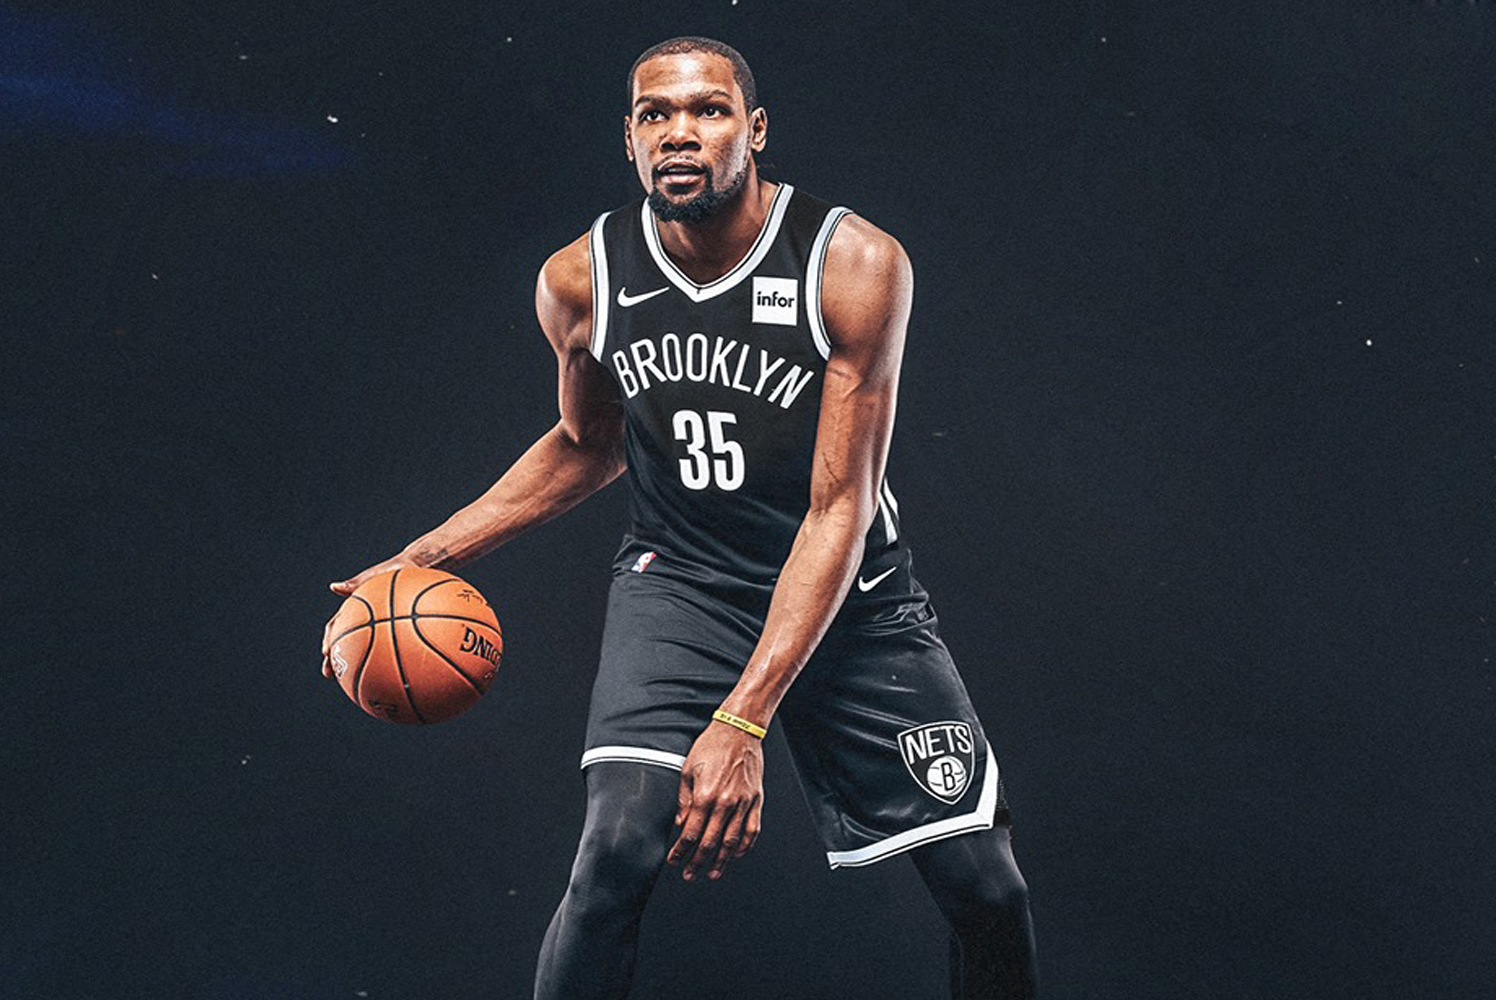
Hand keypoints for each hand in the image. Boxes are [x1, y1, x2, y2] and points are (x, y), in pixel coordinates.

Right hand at [320, 554, 417, 678]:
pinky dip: (389, 659)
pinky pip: (392, 645)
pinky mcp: (397, 628)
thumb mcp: (375, 575)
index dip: (329, 640)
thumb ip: (355, 583)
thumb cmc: (394, 570)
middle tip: (329, 674)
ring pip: (367, 648)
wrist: (417, 568)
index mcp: (355, 608)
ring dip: (358, 664)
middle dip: (336, 659)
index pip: (336, 627)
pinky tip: (395, 673)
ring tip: (354, 680)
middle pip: (346, 642)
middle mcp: (365, 619)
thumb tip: (334, 587)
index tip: (326, 653)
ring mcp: (381, 625)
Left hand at [667, 720, 764, 880]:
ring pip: (732, 841)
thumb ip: (684, 800)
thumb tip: (681, 824)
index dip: (681, 851)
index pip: (691, 833)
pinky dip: (744, 846)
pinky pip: (752, 830)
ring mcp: (743, 803)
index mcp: (705, 795)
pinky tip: (736, 854)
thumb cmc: (712, 745)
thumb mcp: (688, 770)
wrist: (739, 730)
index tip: (675, 860)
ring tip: (713, 873)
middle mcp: (725, 802)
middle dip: (697, 863)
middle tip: (689, 875)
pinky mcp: (756, 800)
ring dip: (721, 861)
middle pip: (710, 843)